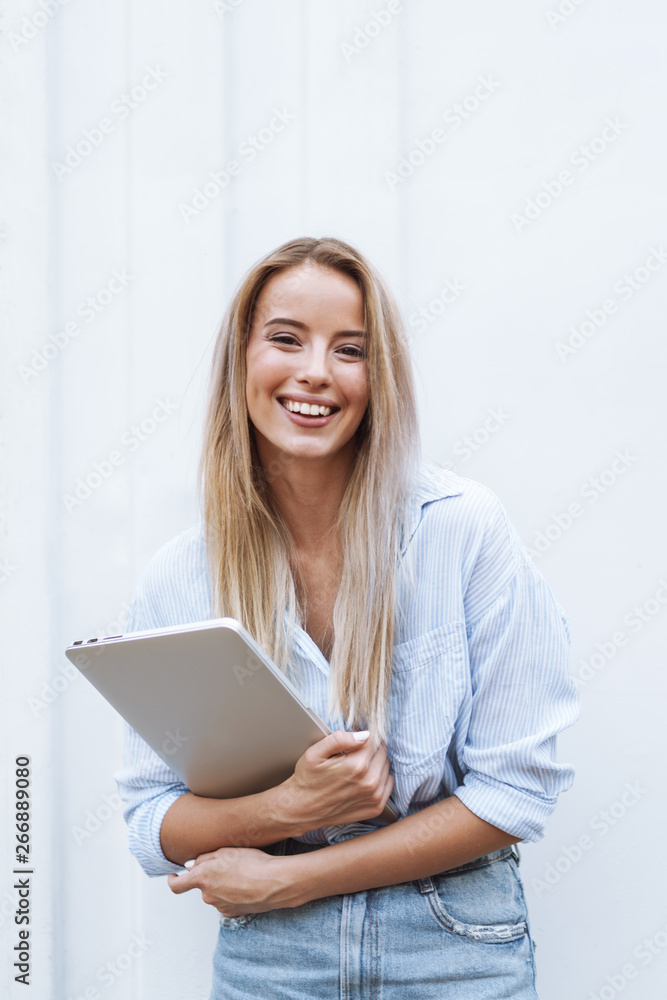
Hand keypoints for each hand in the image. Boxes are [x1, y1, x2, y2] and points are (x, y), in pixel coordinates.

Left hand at [167, 847, 298, 917]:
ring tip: (242, 873)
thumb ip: (204, 858)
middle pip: (202, 885)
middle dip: (210, 876)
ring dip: (222, 885)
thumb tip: (192, 866)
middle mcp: (207, 896)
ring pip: (215, 893)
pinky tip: (246, 885)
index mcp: (202, 878)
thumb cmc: (251, 862)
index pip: (177, 885)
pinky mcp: (232, 913)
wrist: (274, 882)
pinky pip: (226, 902)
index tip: (173, 876)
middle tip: (228, 864)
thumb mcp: (226, 851)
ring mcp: (220, 906)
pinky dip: (232, 894)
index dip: (173, 880)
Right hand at [280, 730, 394, 832]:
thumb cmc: (307, 779)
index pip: (374, 739)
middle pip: (382, 752)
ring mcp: (374, 797)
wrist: (302, 809)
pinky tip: (365, 779)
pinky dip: (380, 778)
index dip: (364, 736)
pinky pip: (388, 784)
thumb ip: (339, 739)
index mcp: (356, 766)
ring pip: (386, 766)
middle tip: (354, 753)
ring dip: (375, 763)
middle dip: (370, 748)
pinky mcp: (375, 808)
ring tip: (357, 766)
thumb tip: (364, 735)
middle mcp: (369, 782)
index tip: (354, 740)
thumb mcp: (315, 753)